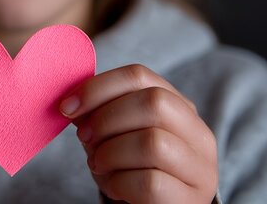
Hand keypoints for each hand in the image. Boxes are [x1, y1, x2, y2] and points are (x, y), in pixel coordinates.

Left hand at [60, 64, 217, 202]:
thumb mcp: (116, 134)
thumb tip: (72, 102)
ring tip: (99, 164)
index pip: (140, 76)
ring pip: (152, 143)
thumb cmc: (132, 168)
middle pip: (153, 102)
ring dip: (111, 153)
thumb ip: (100, 112)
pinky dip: (119, 183)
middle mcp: (198, 133)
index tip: (67, 106)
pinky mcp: (188, 199)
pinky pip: (149, 182)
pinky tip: (115, 186)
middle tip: (84, 137)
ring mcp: (199, 168)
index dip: (98, 87)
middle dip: (106, 118)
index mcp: (179, 107)